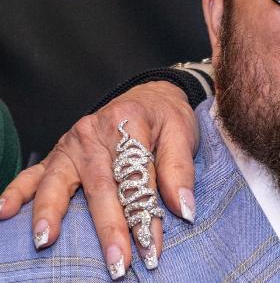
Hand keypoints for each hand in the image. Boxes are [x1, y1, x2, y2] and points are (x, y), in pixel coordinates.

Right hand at [0, 81, 199, 272]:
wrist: (149, 96)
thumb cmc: (166, 118)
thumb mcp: (183, 134)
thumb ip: (180, 170)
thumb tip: (183, 208)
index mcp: (128, 123)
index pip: (137, 175)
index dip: (145, 213)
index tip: (151, 246)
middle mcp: (93, 133)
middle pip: (101, 186)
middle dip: (109, 228)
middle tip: (117, 261)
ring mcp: (70, 144)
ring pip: (60, 183)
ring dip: (53, 215)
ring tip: (47, 241)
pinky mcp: (57, 155)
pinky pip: (33, 175)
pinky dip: (16, 193)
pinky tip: (4, 212)